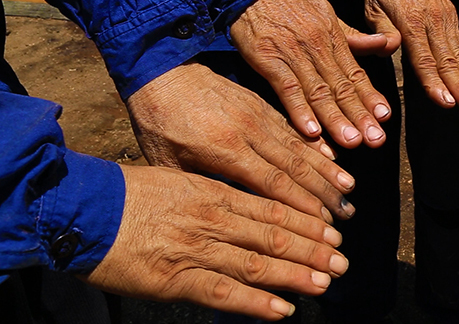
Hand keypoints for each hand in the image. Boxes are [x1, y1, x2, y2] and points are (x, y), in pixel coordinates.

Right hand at [83, 165, 347, 320]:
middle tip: (341, 260)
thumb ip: (215, 193)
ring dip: (296, 274)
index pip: (273, 208)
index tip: (332, 230)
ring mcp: (199, 249)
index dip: (307, 222)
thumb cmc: (131, 193)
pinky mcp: (178, 279)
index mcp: (216, 192)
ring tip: (326, 282)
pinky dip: (257, 302)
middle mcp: (215, 218)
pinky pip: (226, 293)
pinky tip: (283, 309)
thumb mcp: (181, 178)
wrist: (86, 209)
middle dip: (313, 249)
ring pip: (259, 263)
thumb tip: (248, 204)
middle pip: (275, 235)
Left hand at [126, 61, 355, 220]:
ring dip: (327, 170)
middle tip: (346, 214)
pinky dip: (316, 146)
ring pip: (300, 146)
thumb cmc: (158, 123)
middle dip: (323, 193)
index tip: (321, 224)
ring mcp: (258, 116)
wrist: (161, 71)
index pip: (271, 183)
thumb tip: (232, 215)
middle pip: (294, 167)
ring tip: (349, 190)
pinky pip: (294, 128)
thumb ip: (203, 186)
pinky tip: (333, 158)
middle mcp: (248, 132)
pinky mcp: (261, 105)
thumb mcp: (169, 162)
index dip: (300, 206)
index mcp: (223, 149)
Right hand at [230, 0, 391, 148]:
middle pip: (341, 87)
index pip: (355, 73)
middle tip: (375, 139)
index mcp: (333, 39)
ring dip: (334, 119)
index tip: (385, 118)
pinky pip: (286, 87)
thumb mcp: (328, 15)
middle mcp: (317, 48)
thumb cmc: (293, 4)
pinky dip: (298, 109)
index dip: (370, 97)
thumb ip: (355, 38)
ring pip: (317, 91)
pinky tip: (310, 131)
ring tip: (350, 141)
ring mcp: (292, 54)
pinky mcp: (268, 59)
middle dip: (359, 115)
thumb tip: (389, 43)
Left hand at [365, 0, 458, 112]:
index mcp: (410, 21)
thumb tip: (391, 49)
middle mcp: (433, 21)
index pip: (423, 59)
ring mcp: (445, 18)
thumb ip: (381, 29)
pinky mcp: (452, 16)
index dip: (435, 83)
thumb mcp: (372, 5)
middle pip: (447, 60)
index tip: (446, 102)